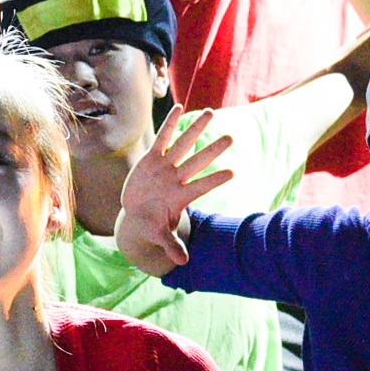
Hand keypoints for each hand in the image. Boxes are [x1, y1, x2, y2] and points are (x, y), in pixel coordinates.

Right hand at [117, 107, 233, 273]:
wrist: (137, 216)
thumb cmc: (150, 226)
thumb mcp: (158, 236)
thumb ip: (171, 245)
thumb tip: (182, 263)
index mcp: (180, 197)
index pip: (201, 187)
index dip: (214, 180)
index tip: (233, 173)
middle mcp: (176, 178)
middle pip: (197, 161)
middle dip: (212, 149)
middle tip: (231, 137)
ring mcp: (165, 167)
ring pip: (183, 144)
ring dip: (195, 129)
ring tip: (210, 112)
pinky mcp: (152, 159)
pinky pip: (162, 138)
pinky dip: (169, 124)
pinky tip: (179, 107)